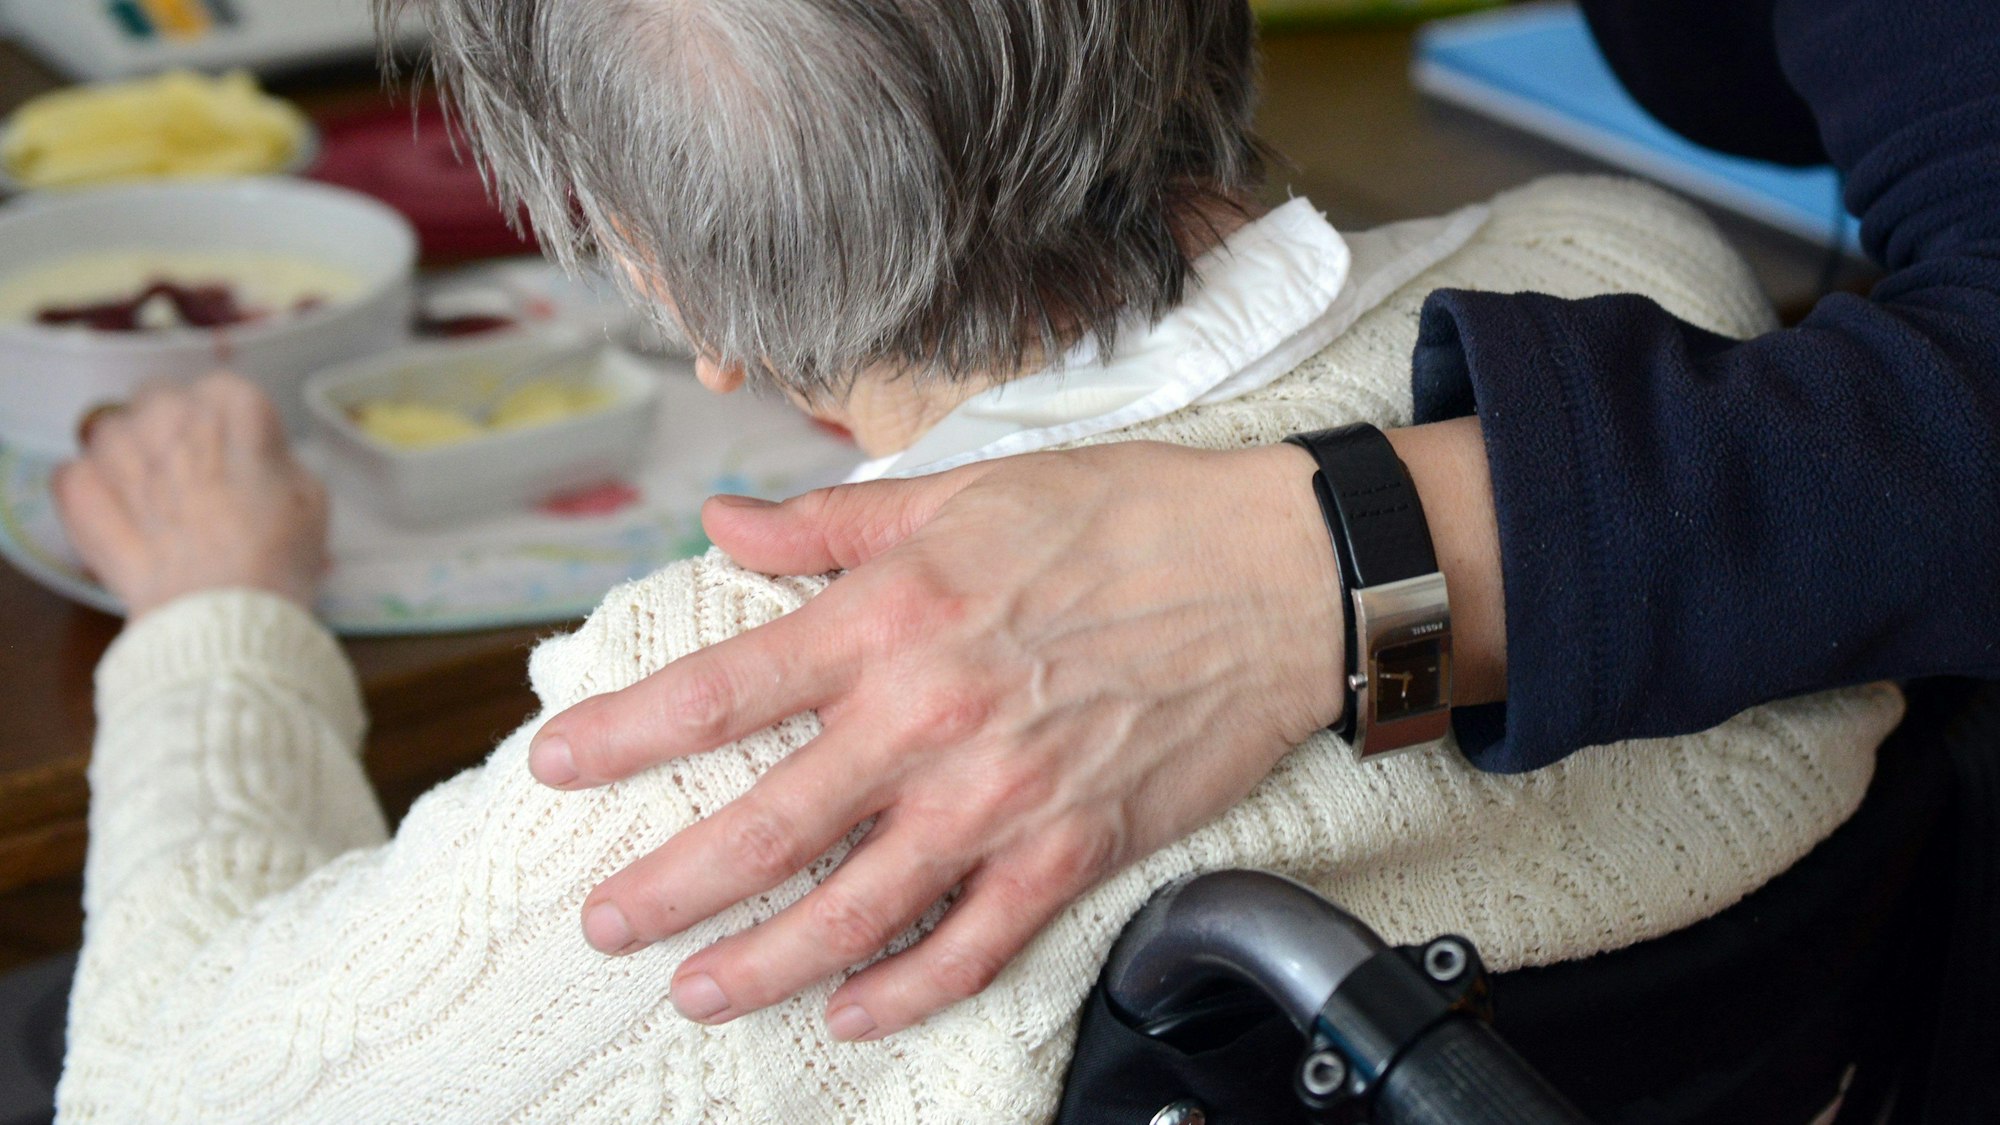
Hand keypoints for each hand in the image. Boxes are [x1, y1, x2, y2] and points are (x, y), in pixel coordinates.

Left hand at [52, 372, 329, 618]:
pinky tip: (121, 524)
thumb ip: (274, 459)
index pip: (225, 392)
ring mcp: (113, 447)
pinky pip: (76, 474)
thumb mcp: (310, 497)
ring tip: (153, 506)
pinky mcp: (76, 486)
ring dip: (130, 458)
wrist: (219, 615)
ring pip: (113, 432)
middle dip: (174, 431)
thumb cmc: (276, 557)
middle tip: (192, 479)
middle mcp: (166, 411)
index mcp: (231, 405)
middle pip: (161, 400)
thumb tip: (254, 459)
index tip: (239, 460)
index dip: (233, 429)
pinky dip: (93, 494)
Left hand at [531, 440, 1346, 1039]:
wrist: (1276, 575)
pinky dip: (902, 990)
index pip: (719, 691)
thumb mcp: (965, 491)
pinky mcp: (1070, 853)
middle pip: (761, 828)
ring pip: (850, 912)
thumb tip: (724, 525)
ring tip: (697, 989)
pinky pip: (970, 947)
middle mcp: (929, 719)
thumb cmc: (1125, 519)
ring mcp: (1000, 801)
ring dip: (758, 964)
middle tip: (604, 921)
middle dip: (663, 888)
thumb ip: (830, 523)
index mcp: (891, 617)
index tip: (555, 765)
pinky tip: (853, 1011)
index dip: (620, 737)